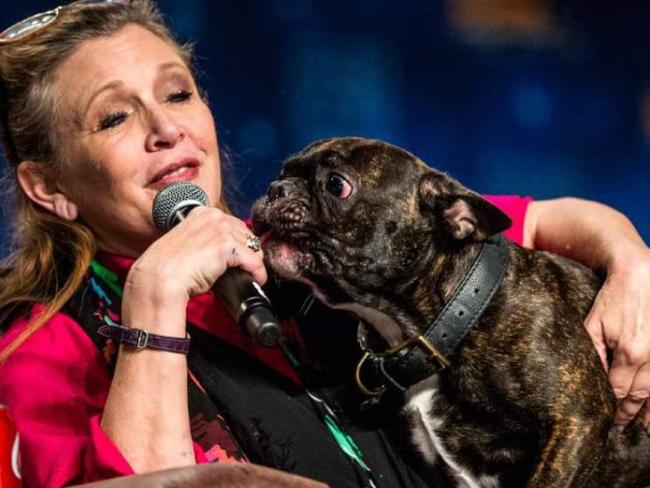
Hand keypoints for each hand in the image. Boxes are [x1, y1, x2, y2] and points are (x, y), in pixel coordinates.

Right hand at [128, 207, 266, 301]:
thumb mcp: (190, 243)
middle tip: (244, 270)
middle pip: (247, 235)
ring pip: (254, 248)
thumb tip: (225, 254)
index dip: (239, 243)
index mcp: (202, 213)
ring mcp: (221, 229)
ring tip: (248, 276)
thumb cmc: (169, 267)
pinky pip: (255, 262)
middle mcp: (214, 216)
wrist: (159, 279)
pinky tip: (255, 280)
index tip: (239, 258)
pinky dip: (258, 274)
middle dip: (249, 253)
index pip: (234, 225)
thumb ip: (207, 240)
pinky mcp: (228, 246)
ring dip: (253, 264)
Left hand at [583, 243, 649, 425]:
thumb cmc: (614, 298)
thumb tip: (593, 377)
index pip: (618, 390)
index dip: (611, 405)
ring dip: (649, 409)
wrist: (641, 274)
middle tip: (619, 425)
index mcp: (629, 352)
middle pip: (640, 395)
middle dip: (628, 412)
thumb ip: (592, 352)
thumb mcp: (594, 323)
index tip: (604, 417)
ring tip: (641, 425)